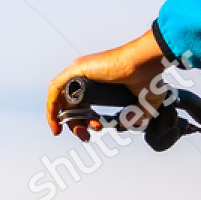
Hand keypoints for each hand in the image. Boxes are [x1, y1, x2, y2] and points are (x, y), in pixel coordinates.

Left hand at [46, 30, 167, 140]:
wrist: (147, 63)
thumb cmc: (148, 76)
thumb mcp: (145, 105)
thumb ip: (136, 118)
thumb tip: (124, 126)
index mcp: (99, 83)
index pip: (82, 105)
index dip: (84, 121)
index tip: (93, 131)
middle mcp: (87, 77)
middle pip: (70, 106)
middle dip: (77, 126)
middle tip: (86, 136)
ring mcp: (80, 72)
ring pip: (61, 100)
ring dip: (67, 120)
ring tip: (81, 133)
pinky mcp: (76, 70)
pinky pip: (55, 90)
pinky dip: (51, 107)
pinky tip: (56, 122)